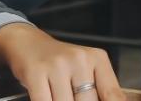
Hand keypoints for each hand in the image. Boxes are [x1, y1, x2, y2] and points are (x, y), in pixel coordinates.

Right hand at [0, 23, 125, 100]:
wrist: (28, 43)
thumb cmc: (60, 61)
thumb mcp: (86, 69)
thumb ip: (99, 89)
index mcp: (98, 58)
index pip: (112, 94)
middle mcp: (80, 59)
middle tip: (70, 97)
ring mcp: (57, 65)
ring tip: (57, 95)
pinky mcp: (36, 72)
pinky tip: (47, 97)